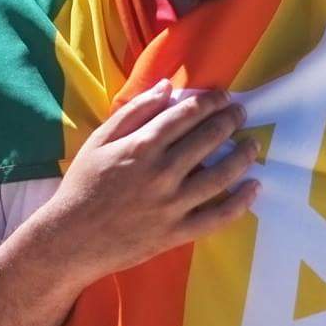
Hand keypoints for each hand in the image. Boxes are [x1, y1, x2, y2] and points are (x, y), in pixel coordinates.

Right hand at [29, 81, 259, 287]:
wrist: (71, 239)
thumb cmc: (83, 185)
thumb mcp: (99, 140)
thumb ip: (134, 111)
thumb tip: (166, 86)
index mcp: (142, 146)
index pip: (186, 115)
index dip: (210, 102)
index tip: (223, 96)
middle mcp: (162, 172)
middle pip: (208, 139)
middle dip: (230, 121)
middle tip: (241, 113)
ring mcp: (172, 204)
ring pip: (220, 175)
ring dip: (243, 156)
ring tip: (253, 145)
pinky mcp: (177, 232)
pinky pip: (218, 217)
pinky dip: (240, 202)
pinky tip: (253, 187)